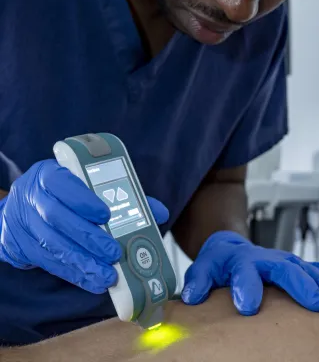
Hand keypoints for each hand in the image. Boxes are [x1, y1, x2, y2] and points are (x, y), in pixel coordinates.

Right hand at [0, 160, 168, 292]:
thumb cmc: (63, 194)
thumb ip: (120, 196)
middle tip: (114, 253)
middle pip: (57, 218)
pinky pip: (49, 263)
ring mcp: (24, 223)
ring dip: (83, 262)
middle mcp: (32, 197)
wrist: (23, 209)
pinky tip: (94, 281)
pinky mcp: (21, 247)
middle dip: (88, 238)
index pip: (62, 183)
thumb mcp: (84, 185)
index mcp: (49, 174)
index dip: (83, 200)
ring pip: (53, 245)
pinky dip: (74, 274)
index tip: (106, 215)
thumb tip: (158, 212)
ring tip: (108, 276)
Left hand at [181, 231, 318, 314]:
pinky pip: (316, 270)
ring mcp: (283, 261)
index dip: (245, 287)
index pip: (243, 271)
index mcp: (240, 260)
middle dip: (300, 284)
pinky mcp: (295, 266)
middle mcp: (265, 258)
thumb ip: (198, 280)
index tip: (248, 306)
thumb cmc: (218, 263)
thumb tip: (192, 297)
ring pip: (306, 268)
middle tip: (316, 304)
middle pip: (284, 268)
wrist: (231, 248)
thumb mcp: (203, 268)